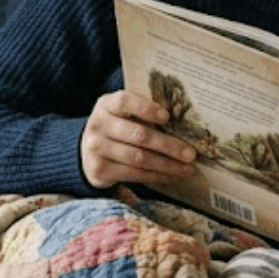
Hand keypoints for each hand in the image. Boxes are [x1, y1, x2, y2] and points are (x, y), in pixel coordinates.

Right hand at [80, 90, 196, 189]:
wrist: (87, 152)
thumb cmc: (116, 128)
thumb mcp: (122, 114)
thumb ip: (142, 113)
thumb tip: (182, 121)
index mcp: (106, 105)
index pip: (124, 101)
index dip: (146, 108)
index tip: (167, 116)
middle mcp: (98, 125)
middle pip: (139, 135)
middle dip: (169, 145)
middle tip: (191, 154)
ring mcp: (96, 149)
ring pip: (139, 158)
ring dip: (167, 165)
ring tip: (188, 168)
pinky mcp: (100, 170)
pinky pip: (134, 174)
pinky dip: (157, 176)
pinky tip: (172, 175)